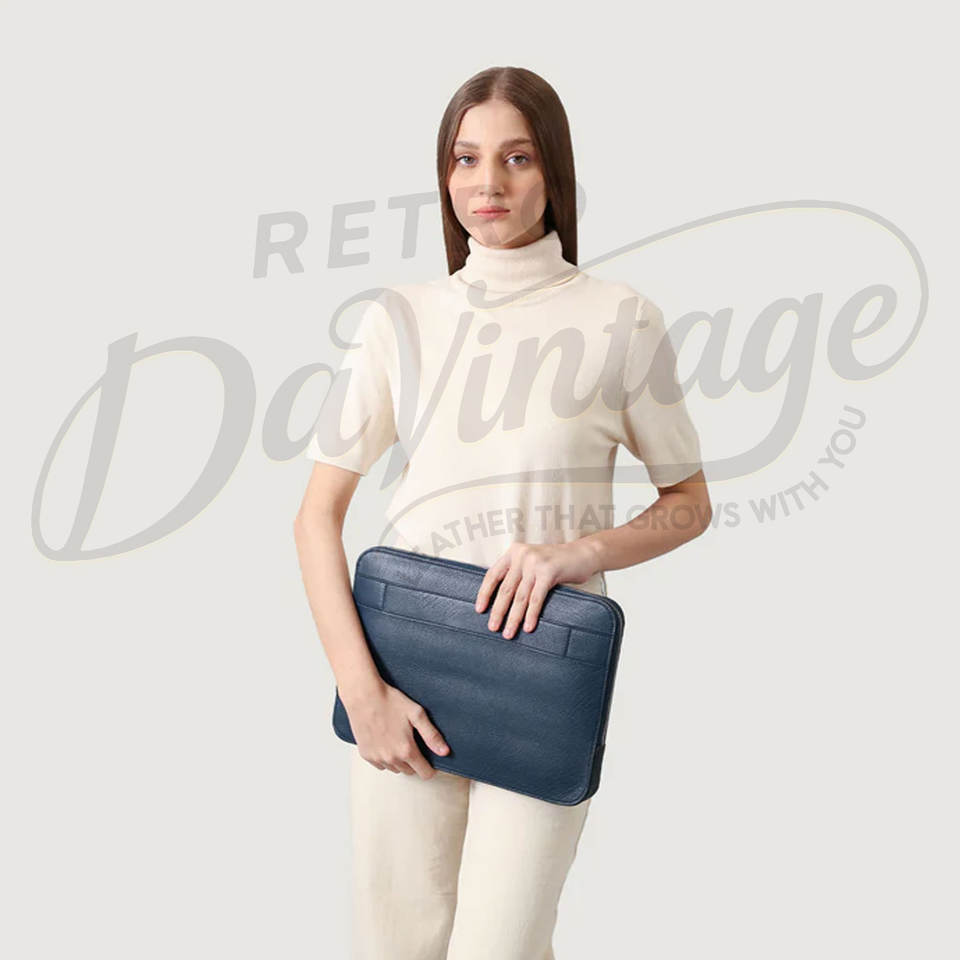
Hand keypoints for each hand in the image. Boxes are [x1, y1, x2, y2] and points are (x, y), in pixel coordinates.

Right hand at [342, 680, 450, 777]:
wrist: (363, 696)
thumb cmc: (390, 701)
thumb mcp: (416, 714)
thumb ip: (431, 735)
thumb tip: (445, 752)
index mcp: (406, 750)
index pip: (424, 773)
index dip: (430, 767)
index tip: (429, 758)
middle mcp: (391, 758)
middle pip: (410, 771)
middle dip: (414, 761)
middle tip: (413, 741)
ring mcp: (377, 758)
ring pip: (395, 768)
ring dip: (400, 760)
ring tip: (398, 739)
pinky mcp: (366, 754)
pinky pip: (380, 764)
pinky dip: (385, 758)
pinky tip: (386, 741)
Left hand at [474, 539, 599, 638]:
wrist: (584, 554)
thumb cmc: (557, 562)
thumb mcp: (532, 562)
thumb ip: (518, 574)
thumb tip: (502, 601)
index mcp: (513, 552)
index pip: (493, 575)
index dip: (485, 593)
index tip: (479, 609)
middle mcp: (522, 555)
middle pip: (505, 588)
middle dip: (498, 611)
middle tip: (493, 627)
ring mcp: (535, 563)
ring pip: (520, 596)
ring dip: (513, 617)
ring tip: (509, 632)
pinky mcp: (549, 572)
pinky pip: (536, 598)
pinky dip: (531, 614)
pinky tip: (528, 626)